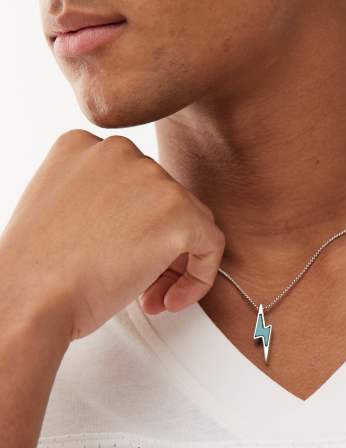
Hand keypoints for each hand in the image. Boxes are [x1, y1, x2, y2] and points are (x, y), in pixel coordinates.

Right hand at [0, 130, 224, 341]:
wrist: (32, 298)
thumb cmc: (38, 272)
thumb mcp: (63, 216)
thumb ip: (102, 205)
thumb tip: (144, 226)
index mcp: (83, 147)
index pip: (135, 187)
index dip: (137, 231)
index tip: (122, 263)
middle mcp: (120, 151)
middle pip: (165, 202)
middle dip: (159, 250)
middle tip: (145, 290)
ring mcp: (151, 177)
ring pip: (191, 222)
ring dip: (176, 265)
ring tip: (153, 299)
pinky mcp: (178, 212)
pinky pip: (211, 244)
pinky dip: (200, 276)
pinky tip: (172, 300)